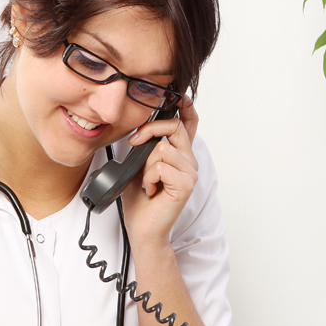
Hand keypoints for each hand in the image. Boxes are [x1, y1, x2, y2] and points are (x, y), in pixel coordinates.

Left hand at [120, 96, 199, 250]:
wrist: (143, 229)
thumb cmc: (140, 201)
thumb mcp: (137, 166)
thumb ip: (143, 148)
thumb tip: (137, 130)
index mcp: (179, 155)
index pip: (189, 124)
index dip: (186, 108)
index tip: (178, 96)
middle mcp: (188, 162)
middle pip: (174, 127)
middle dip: (149, 131)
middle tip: (135, 144)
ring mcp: (190, 173)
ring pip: (163, 148)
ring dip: (146, 166)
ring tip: (147, 182)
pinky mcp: (185, 185)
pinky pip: (161, 166)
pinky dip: (149, 177)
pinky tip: (151, 190)